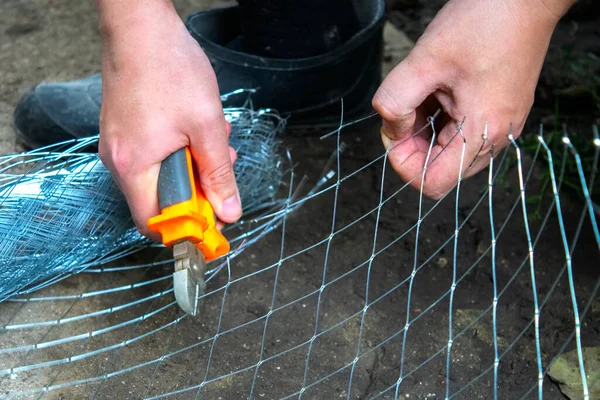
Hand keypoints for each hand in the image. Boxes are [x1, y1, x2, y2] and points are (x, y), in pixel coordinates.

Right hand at [97, 2, 240, 238]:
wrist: (140, 25)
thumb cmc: (170, 70)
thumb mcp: (207, 127)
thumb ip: (219, 173)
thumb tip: (229, 212)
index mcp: (134, 168)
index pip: (154, 223)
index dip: (186, 228)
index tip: (214, 222)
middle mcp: (118, 161)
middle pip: (159, 200)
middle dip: (198, 191)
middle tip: (223, 172)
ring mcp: (118, 144)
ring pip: (160, 176)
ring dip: (194, 166)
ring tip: (217, 142)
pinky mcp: (123, 130)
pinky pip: (153, 156)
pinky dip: (180, 151)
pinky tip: (200, 128)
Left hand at [372, 0, 569, 198]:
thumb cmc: (482, 23)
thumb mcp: (424, 60)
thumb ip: (395, 102)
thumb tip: (391, 130)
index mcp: (481, 132)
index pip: (431, 182)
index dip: (403, 162)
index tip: (394, 129)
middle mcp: (496, 138)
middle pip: (439, 169)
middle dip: (412, 143)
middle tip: (405, 106)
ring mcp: (500, 127)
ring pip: (448, 150)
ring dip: (425, 128)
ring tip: (425, 91)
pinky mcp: (499, 114)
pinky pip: (461, 132)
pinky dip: (440, 118)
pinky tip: (438, 88)